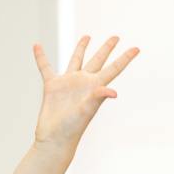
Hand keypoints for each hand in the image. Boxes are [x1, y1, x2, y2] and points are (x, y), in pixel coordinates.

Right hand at [31, 35, 138, 149]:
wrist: (56, 137)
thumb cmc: (73, 127)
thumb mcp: (88, 110)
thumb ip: (98, 98)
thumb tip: (113, 91)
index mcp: (96, 87)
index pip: (114, 68)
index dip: (125, 58)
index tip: (137, 48)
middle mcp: (84, 83)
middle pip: (98, 60)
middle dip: (107, 48)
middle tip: (116, 36)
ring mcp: (68, 83)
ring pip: (76, 60)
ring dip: (81, 48)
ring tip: (88, 36)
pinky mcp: (52, 86)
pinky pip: (45, 67)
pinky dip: (41, 57)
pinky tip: (37, 46)